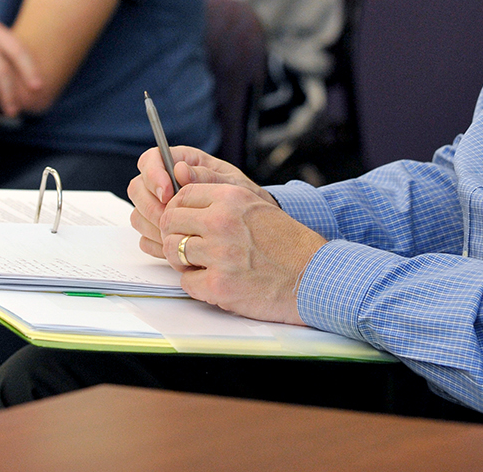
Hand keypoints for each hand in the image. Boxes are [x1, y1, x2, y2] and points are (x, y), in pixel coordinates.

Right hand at [127, 145, 266, 238]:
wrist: (252, 227)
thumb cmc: (243, 199)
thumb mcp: (231, 185)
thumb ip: (206, 176)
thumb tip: (179, 170)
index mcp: (181, 162)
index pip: (151, 159)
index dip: (153, 175)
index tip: (167, 193)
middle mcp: (165, 183)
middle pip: (137, 188)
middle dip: (151, 207)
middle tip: (172, 221)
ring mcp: (158, 208)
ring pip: (138, 215)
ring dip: (154, 228)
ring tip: (179, 237)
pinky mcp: (158, 231)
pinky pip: (144, 238)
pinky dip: (157, 245)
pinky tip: (178, 249)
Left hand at [158, 183, 325, 325]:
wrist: (313, 277)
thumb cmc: (288, 244)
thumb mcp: (256, 206)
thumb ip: (221, 201)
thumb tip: (183, 198)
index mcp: (231, 198)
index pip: (182, 196)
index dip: (178, 211)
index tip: (184, 222)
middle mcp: (222, 221)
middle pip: (169, 222)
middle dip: (175, 235)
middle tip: (188, 246)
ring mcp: (219, 254)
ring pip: (172, 252)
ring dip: (183, 261)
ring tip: (203, 264)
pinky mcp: (219, 285)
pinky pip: (186, 282)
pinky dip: (196, 284)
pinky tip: (216, 281)